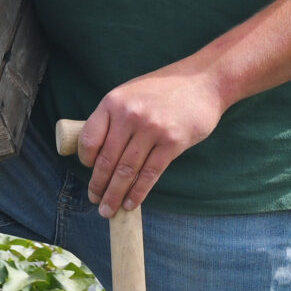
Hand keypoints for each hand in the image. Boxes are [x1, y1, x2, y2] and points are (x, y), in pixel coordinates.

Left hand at [76, 65, 228, 216]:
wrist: (204, 81)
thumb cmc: (165, 89)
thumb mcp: (132, 93)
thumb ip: (115, 117)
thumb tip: (98, 151)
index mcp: (114, 101)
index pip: (89, 139)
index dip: (86, 161)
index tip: (89, 172)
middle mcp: (130, 114)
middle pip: (107, 160)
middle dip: (98, 185)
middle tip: (95, 201)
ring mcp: (151, 129)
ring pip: (126, 171)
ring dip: (115, 195)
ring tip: (109, 209)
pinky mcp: (172, 142)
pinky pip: (150, 174)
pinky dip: (138, 193)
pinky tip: (131, 203)